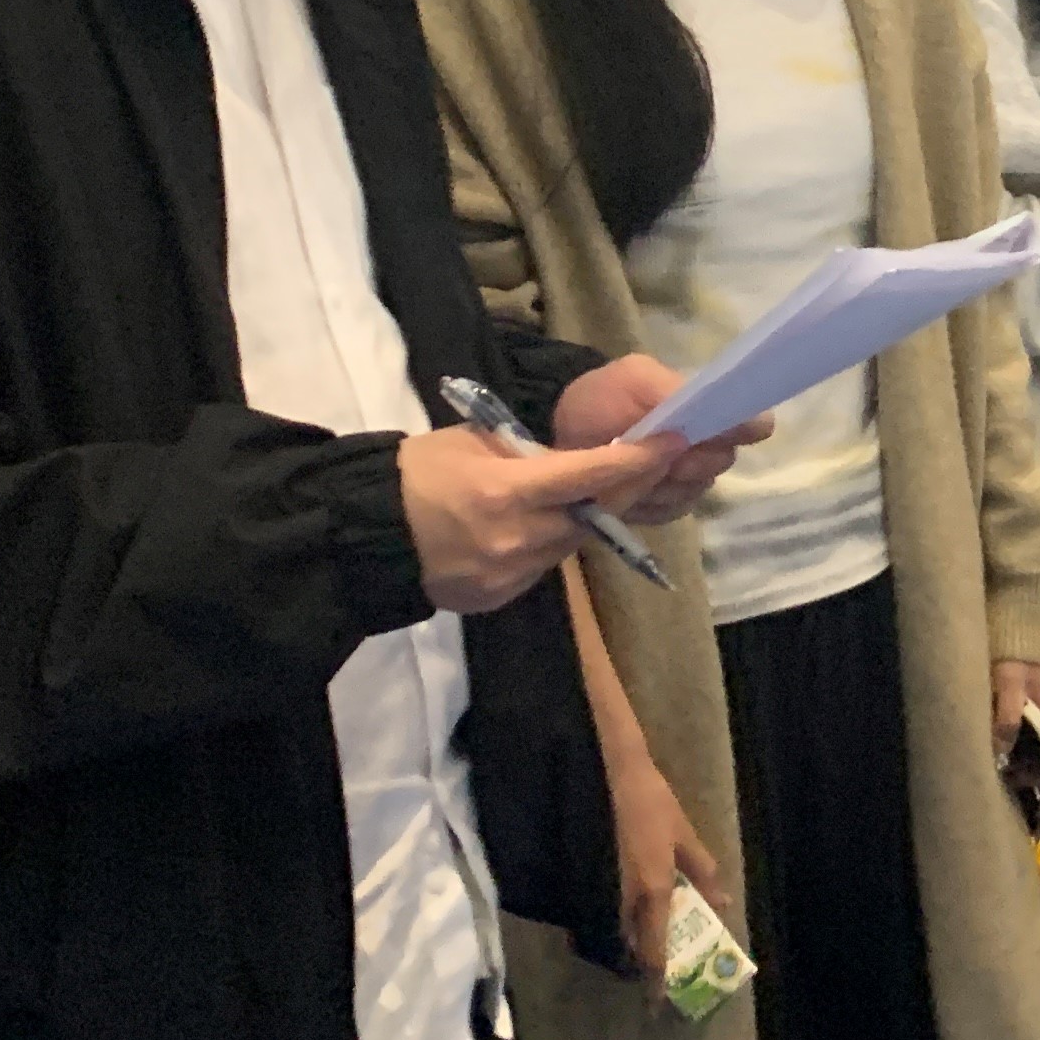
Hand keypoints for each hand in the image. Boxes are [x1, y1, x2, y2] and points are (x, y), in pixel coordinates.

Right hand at [401, 426, 669, 614]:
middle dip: (625, 490)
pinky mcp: (500, 596)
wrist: (366, 534)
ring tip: (593, 492)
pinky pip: (542, 566)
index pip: (591, 476)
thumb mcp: (472, 443)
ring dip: (588, 518)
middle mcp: (518, 537)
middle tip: (649, 465)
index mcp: (508, 491)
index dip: (637, 461)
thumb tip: (571, 456)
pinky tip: (542, 525)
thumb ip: (526, 452)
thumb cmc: (417, 474)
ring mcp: (510, 574)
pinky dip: (550, 543)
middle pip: (594, 515)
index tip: (672, 443)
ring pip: (572, 543)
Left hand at [554, 355, 766, 524]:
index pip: (754, 424)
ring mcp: (689, 480)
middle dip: (685, 460)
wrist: (562, 431)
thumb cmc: (603, 397)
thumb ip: (673, 392)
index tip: (704, 435)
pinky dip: (646, 503)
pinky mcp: (667, 508)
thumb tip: (713, 412)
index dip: (739, 431)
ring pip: (694, 491)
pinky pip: (671, 512)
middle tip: (651, 451)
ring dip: (659, 482)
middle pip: (721, 463)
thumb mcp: (634, 378)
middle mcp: (710, 445)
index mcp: (710, 408)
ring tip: (627, 467)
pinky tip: (624, 489)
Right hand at [607, 756, 728, 987]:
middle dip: (640, 963)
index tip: (657, 1005)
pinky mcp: (581, 879)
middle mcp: (624, 897)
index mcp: (653, 889)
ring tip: (640, 943)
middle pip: (630, 946)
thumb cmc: (651, 802)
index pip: (654, 949)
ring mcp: (598, 889)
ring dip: (626, 943)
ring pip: (612, 931)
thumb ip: (703, 873)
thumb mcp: (684, 834)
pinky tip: (620, 913)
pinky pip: (596, 913)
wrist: (608, 772)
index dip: (656, 980)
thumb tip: (722, 905)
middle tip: (653, 972)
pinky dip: (609, 922)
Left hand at [993, 659, 1039, 774]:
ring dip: (1030, 752)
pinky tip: (1003, 738)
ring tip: (1006, 765)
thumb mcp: (1009, 685)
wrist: (1020, 620)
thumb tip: (1001, 752)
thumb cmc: (1017, 654)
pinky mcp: (1033, 690)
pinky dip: (1023, 736)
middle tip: (1017, 781)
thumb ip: (1006, 716)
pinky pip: (1033, 721)